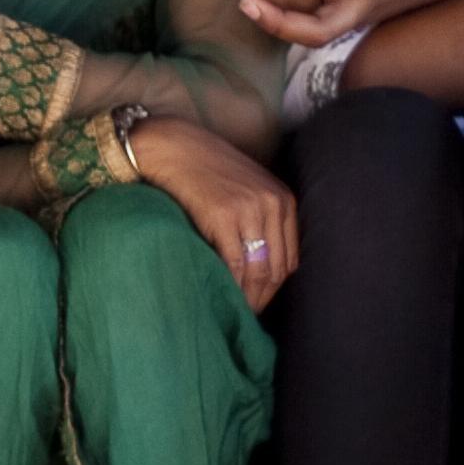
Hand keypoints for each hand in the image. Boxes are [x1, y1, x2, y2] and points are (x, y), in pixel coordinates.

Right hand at [124, 116, 299, 310]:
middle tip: (244, 316)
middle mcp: (273, 204)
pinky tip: (220, 294)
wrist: (174, 148)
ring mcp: (250, 210)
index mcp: (283, 200)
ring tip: (233, 311)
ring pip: (259, 270)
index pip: (290, 259)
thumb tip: (259, 267)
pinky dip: (230, 285)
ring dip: (248, 298)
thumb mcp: (246, 190)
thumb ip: (260, 220)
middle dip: (262, 298)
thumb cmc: (205, 172)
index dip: (274, 288)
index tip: (257, 302)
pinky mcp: (224, 216)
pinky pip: (234, 263)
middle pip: (277, 268)